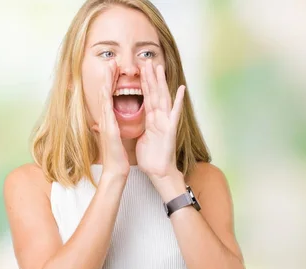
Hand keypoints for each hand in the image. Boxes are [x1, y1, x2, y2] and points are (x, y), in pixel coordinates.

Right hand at [91, 61, 129, 178]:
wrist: (115, 169)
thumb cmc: (116, 155)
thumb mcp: (113, 137)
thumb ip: (108, 128)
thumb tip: (99, 124)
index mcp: (108, 120)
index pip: (109, 97)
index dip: (110, 83)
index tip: (113, 69)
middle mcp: (105, 119)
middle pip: (105, 93)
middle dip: (107, 77)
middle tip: (110, 61)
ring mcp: (105, 123)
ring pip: (104, 98)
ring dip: (106, 82)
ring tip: (109, 68)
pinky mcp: (108, 129)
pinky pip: (107, 110)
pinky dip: (106, 98)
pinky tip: (106, 88)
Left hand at [136, 59, 184, 179]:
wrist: (158, 171)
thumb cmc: (150, 157)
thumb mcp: (138, 137)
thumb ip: (137, 126)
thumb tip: (124, 121)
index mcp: (151, 119)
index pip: (146, 97)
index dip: (142, 83)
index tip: (138, 70)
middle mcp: (159, 118)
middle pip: (154, 93)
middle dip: (150, 77)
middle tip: (146, 61)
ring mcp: (166, 122)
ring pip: (163, 98)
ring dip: (161, 83)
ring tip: (160, 68)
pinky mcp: (170, 129)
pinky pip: (175, 113)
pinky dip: (179, 101)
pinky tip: (182, 89)